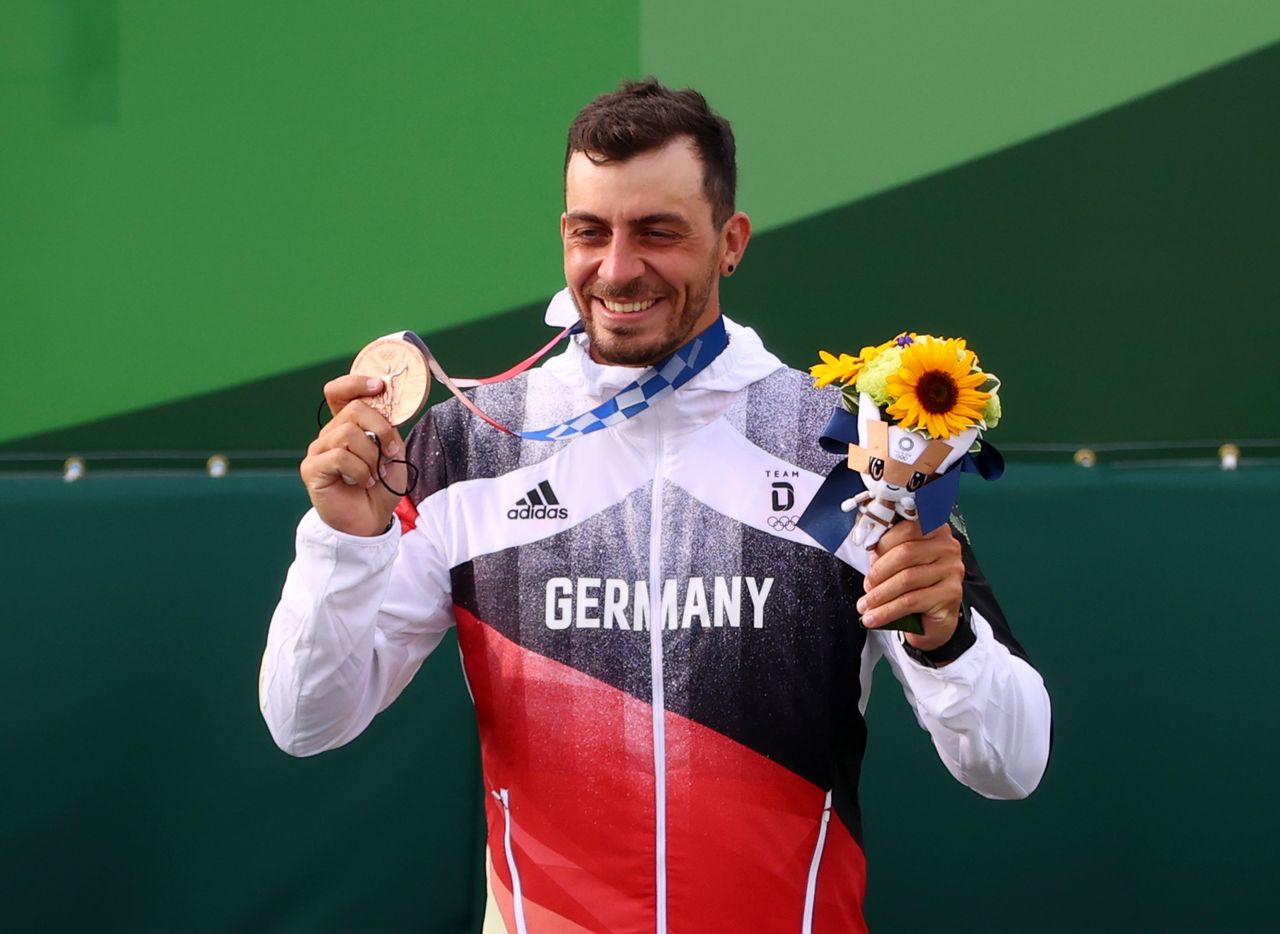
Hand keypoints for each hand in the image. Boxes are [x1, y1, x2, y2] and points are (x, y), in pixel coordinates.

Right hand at [299, 375, 406, 536]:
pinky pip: (340, 456)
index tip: (380, 386)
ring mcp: (318, 449)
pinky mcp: (312, 468)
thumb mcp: (392, 451)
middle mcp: (329, 433)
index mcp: (347, 424)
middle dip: (381, 429)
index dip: (357, 382)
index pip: (339, 391)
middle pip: (353, 409)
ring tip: (374, 474)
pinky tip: (363, 482)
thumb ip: (387, 427)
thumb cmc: (381, 486)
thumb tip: (386, 406)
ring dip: (371, 456)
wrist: (371, 521)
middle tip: (390, 452)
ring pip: (348, 433)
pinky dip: (360, 470)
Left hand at [856, 519, 963, 650]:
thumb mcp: (895, 561)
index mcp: (934, 530)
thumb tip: (865, 542)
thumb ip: (884, 548)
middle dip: (879, 571)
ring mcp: (952, 570)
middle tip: (866, 586)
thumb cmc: (912, 585)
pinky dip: (887, 611)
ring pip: (906, 579)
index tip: (865, 552)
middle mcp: (947, 547)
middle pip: (905, 553)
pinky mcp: (950, 595)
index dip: (882, 542)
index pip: (906, 528)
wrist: (931, 620)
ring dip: (879, 594)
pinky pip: (911, 601)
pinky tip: (873, 618)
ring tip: (865, 605)